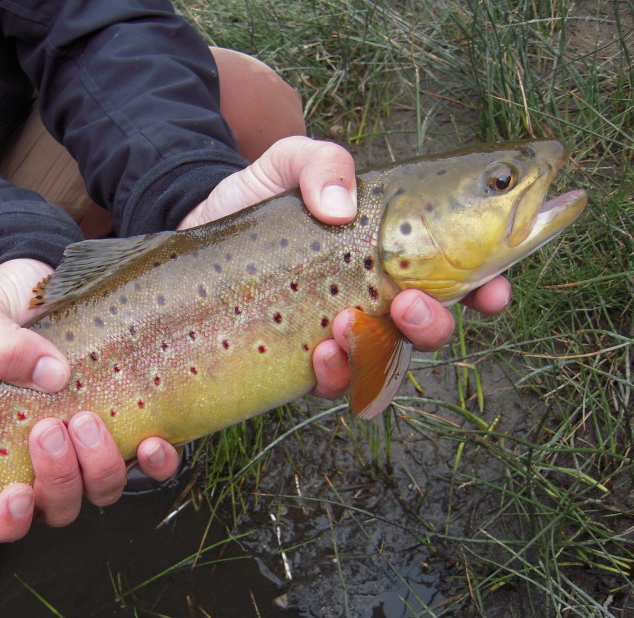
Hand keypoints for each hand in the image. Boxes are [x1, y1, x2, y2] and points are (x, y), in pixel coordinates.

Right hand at [0, 259, 179, 542]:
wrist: (43, 279)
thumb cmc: (0, 305)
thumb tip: (48, 374)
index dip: (5, 522)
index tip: (15, 493)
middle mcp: (44, 462)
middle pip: (57, 507)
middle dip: (57, 478)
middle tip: (51, 429)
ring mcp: (89, 449)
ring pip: (101, 491)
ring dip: (99, 467)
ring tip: (89, 419)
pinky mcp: (128, 427)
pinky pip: (150, 466)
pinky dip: (155, 463)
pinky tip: (154, 440)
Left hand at [178, 137, 511, 399]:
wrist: (193, 227)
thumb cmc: (256, 194)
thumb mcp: (287, 161)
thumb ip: (322, 161)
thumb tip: (342, 205)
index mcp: (391, 251)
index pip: (458, 275)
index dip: (488, 288)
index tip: (494, 290)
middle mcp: (373, 297)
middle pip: (428, 330)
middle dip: (432, 326)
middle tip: (407, 304)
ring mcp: (336, 332)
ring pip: (384, 364)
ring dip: (378, 354)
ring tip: (346, 324)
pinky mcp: (296, 358)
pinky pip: (333, 385)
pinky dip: (336, 376)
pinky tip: (320, 354)